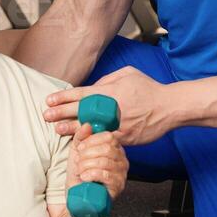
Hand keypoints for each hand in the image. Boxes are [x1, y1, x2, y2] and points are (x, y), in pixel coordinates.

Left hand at [45, 66, 176, 144]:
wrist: (170, 107)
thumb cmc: (149, 88)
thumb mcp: (128, 74)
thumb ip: (107, 79)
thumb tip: (92, 87)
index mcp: (111, 91)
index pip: (81, 93)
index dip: (63, 97)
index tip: (49, 100)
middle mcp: (112, 107)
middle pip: (81, 111)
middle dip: (62, 113)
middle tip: (46, 116)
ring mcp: (118, 124)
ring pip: (91, 128)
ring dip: (72, 129)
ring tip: (57, 130)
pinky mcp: (125, 137)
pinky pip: (105, 140)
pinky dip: (92, 141)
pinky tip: (80, 143)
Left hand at [67, 122, 127, 200]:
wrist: (78, 198)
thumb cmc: (79, 176)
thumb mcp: (77, 153)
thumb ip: (81, 137)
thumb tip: (87, 125)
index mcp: (114, 149)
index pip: (109, 137)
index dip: (92, 140)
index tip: (80, 148)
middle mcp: (122, 160)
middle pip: (107, 148)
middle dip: (87, 154)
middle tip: (78, 162)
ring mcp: (122, 174)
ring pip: (105, 161)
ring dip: (86, 165)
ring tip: (80, 171)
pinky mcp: (118, 186)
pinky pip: (105, 174)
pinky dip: (91, 174)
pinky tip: (85, 178)